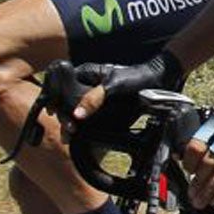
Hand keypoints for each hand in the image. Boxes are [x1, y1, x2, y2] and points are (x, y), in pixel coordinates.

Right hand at [51, 50, 184, 132]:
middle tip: (68, 129)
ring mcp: (95, 101)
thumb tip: (77, 114)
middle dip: (64, 116)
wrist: (159, 82)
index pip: (61, 86)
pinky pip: (90, 121)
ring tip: (70, 138)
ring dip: (72, 125)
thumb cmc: (136, 78)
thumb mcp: (114, 86)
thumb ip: (95, 98)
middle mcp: (87, 87)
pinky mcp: (104, 111)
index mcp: (85, 75)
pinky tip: (79, 138)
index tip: (54, 112)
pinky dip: (84, 130)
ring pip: (77, 113)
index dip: (55, 99)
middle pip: (67, 103)